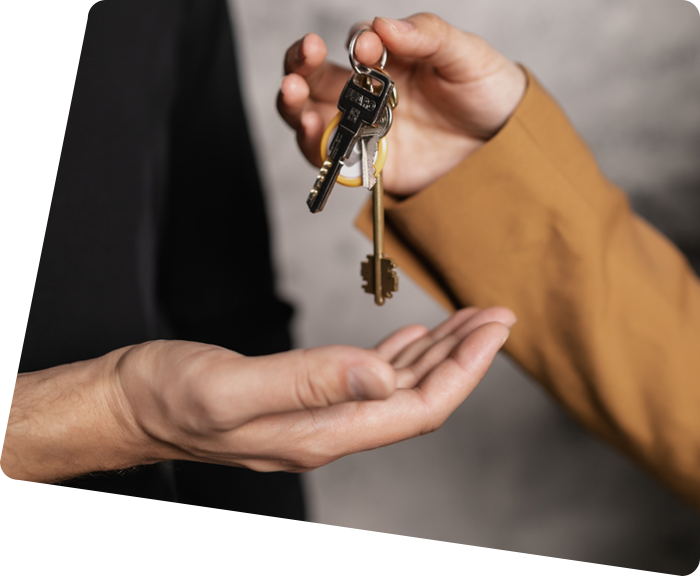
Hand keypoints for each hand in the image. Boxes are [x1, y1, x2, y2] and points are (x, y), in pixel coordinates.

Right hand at [112, 307, 514, 471]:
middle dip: (463, 358)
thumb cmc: (169, 395)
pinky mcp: (301, 400)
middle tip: (497, 316)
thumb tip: (384, 377)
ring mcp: (316, 418)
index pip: (416, 407)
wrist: (129, 406)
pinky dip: (398, 357)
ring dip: (436, 355)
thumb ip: (308, 382)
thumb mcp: (231, 387)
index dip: (463, 369)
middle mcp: (327, 431)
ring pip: (396, 389)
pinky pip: (366, 381)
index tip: (494, 328)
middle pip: (417, 399)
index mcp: (320, 432)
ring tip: (468, 322)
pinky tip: (412, 340)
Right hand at [278, 13, 525, 194]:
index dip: (356, 43)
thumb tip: (383, 25)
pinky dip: (314, 146)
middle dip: (300, 65)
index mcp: (388, 61)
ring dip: (295, 105)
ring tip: (293, 94)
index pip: (356, 45)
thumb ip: (427, 36)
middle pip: (316, 78)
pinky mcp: (367, 165)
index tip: (369, 48)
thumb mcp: (464, 55)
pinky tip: (312, 131)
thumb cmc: (484, 91)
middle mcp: (367, 94)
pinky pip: (330, 158)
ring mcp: (363, 131)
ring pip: (312, 116)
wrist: (504, 146)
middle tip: (304, 56)